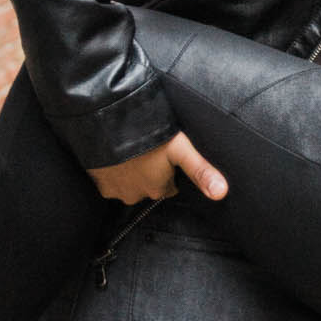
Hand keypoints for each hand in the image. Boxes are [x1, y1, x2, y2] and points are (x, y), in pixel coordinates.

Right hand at [89, 132, 227, 206]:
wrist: (107, 125)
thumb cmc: (146, 135)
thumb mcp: (180, 149)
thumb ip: (200, 171)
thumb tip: (222, 192)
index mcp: (158, 189)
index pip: (169, 188)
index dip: (168, 172)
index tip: (166, 158)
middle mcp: (137, 195)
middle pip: (149, 186)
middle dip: (149, 172)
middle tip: (149, 150)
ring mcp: (117, 190)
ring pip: (129, 184)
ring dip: (130, 171)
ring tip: (132, 150)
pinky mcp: (99, 183)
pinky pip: (109, 180)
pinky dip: (112, 171)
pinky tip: (116, 155)